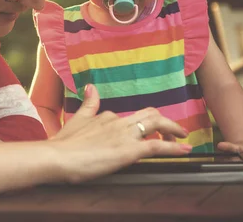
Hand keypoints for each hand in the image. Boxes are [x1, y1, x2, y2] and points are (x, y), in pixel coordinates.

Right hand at [50, 84, 191, 183]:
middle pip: (149, 115)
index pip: (128, 116)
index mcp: (106, 117)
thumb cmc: (63, 144)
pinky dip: (174, 147)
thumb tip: (91, 86)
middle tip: (175, 130)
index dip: (140, 123)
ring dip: (173, 129)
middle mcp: (118, 122)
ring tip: (183, 137)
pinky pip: (158, 146)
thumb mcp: (76, 120)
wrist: (57, 156)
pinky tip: (185, 150)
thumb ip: (87, 104)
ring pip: (156, 124)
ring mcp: (125, 135)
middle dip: (165, 121)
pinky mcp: (130, 151)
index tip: (147, 131)